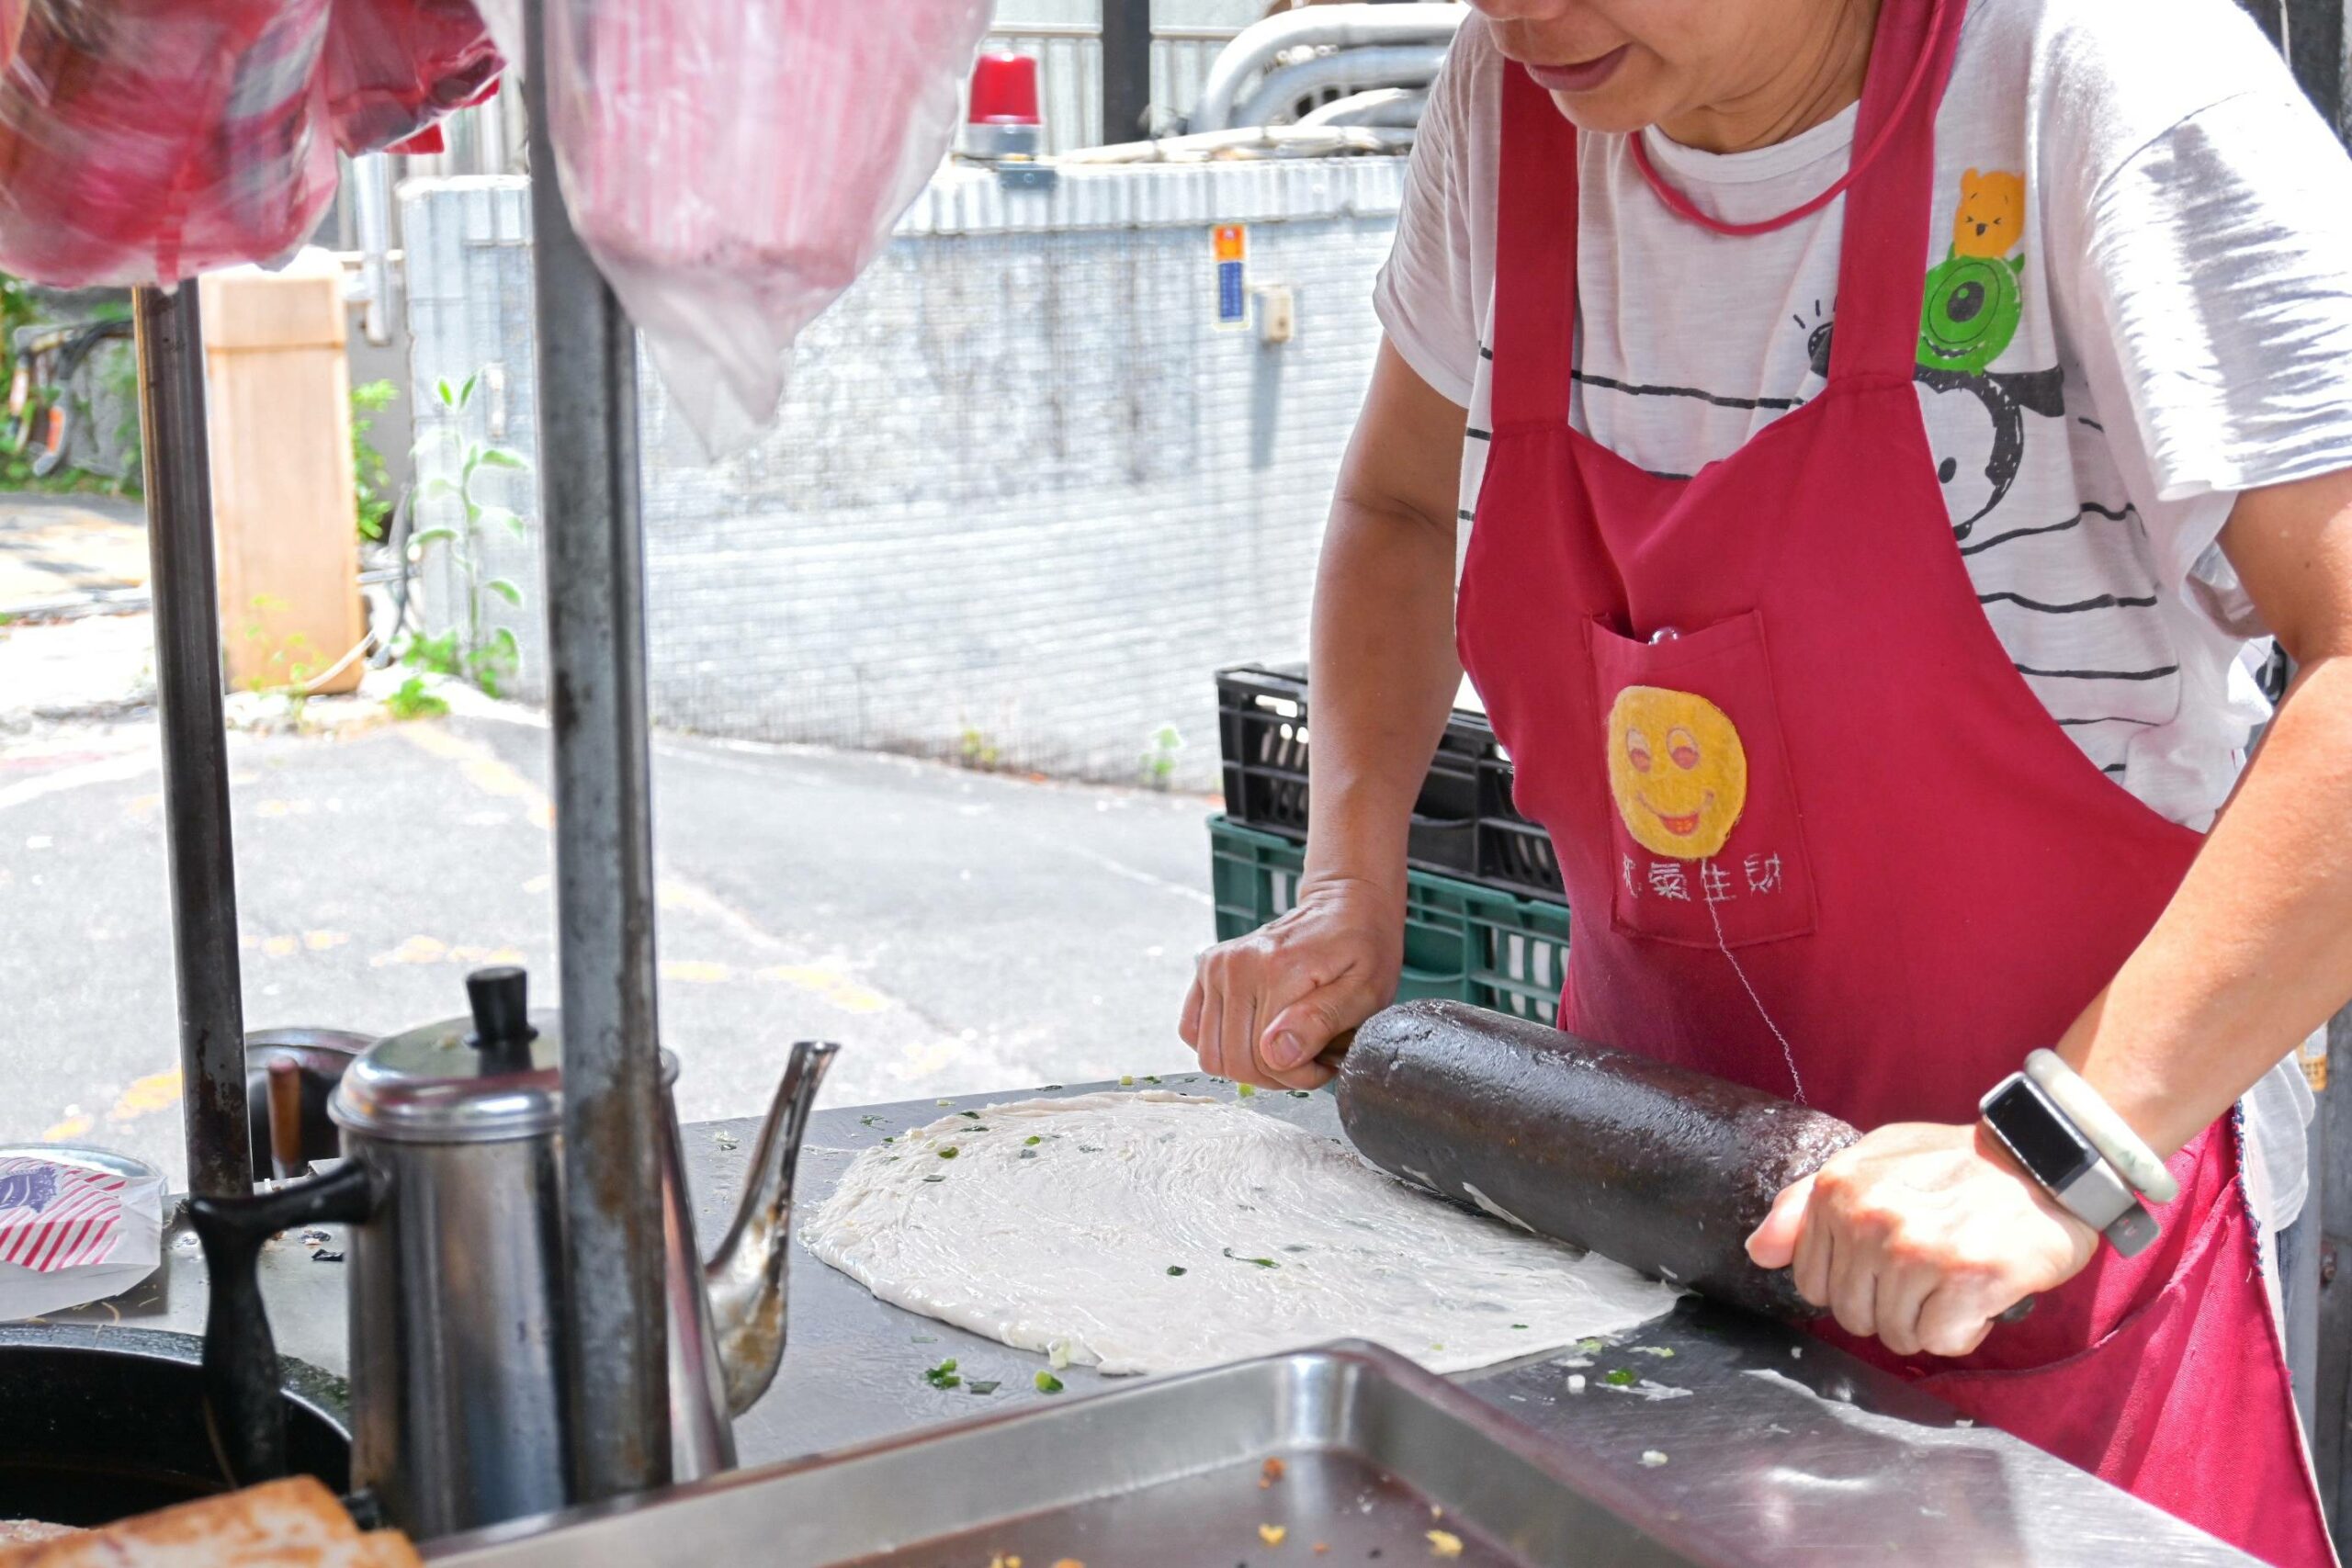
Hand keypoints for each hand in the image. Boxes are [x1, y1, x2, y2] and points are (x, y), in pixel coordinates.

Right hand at [1179, 874, 1402, 1089]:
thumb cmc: (1363, 950)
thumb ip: (1322, 1021)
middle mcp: (1238, 965)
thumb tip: (1276, 1054)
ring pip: (1213, 1055)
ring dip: (1249, 1065)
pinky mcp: (1206, 968)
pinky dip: (1221, 1046)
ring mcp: (1216, 965)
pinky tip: (1255, 1037)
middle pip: (1237, 1061)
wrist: (1344, 906)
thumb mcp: (1365, 990)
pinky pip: (1192, 1031)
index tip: (1325, 1063)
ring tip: (1285, 1049)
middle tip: (1308, 1059)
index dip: (1300, 1076)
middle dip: (1276, 1075)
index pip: (1268, 1059)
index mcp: (1279, 970)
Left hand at [1744, 1122, 2099, 1358]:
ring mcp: (1916, 1250)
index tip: (1886, 1262)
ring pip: (1898, 1333)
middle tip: (1929, 1269)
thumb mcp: (1872, 1158)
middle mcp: (1869, 1219)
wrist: (2043, 1159)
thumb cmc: (1956, 1163)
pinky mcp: (1967, 1278)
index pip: (1811, 1283)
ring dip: (1930, 1318)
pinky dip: (1966, 1328)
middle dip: (1891, 1306)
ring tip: (1955, 1275)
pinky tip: (1980, 1291)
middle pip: (1853, 1317)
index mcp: (1837, 1190)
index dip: (1851, 1285)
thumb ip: (1805, 1204)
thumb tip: (1759, 1251)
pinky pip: (1943, 1341)